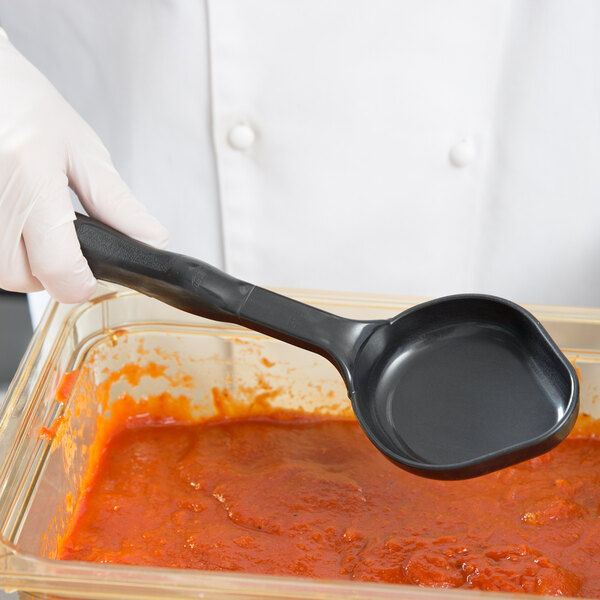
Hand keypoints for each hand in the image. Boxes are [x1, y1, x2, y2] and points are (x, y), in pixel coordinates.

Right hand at [0, 29, 167, 302]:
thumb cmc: (24, 106)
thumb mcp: (83, 153)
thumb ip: (118, 207)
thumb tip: (151, 244)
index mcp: (30, 177)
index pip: (58, 268)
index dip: (81, 281)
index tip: (90, 272)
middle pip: (24, 280)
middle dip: (50, 271)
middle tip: (59, 236)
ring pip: (0, 274)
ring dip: (23, 263)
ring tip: (32, 223)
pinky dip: (3, 247)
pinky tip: (11, 218)